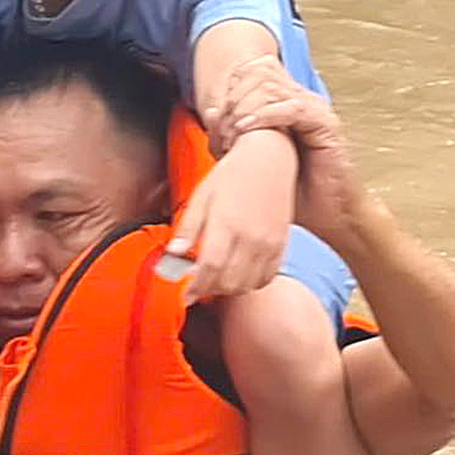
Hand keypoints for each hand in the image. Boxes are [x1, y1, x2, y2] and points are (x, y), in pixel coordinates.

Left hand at [167, 126, 295, 301]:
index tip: (185, 296)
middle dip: (210, 290)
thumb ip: (188, 228)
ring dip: (230, 289)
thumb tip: (172, 255)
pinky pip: (268, 277)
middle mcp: (252, 236)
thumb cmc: (232, 175)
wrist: (269, 159)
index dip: (195, 288)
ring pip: (249, 284)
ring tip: (218, 280)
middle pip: (229, 282)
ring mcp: (270, 242)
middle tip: (198, 286)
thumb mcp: (201, 195)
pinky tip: (240, 274)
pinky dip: (252, 283)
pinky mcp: (282, 244)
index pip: (210, 268)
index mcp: (227, 223)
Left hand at [210, 55, 364, 242]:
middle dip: (232, 102)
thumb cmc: (295, 193)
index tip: (215, 125)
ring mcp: (315, 109)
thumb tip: (210, 114)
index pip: (252, 72)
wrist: (330, 216)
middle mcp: (302, 99)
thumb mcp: (253, 160)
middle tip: (222, 135)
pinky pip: (291, 107)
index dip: (228, 92)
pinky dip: (263, 116)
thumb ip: (233, 135)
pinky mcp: (325, 124)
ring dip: (243, 109)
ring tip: (233, 137)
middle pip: (258, 74)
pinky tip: (247, 132)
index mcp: (286, 103)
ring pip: (270, 88)